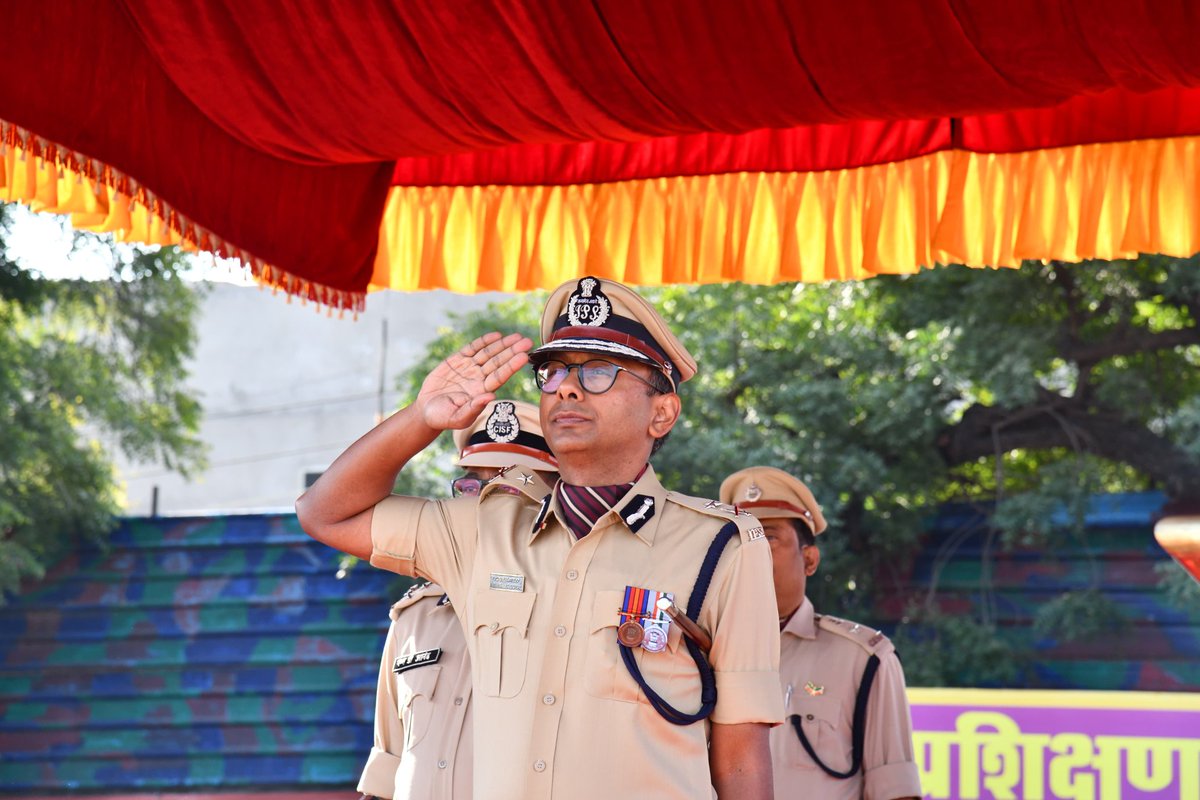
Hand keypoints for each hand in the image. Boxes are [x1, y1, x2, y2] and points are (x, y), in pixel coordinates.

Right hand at [415, 332, 531, 429]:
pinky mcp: (457, 360)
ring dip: (502, 344)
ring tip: (517, 337)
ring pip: (489, 353)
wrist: (426, 410)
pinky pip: (473, 348)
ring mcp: (469, 368)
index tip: (523, 356)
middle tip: (527, 341)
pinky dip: (483, 341)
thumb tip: (490, 397)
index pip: (500, 376)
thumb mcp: (457, 418)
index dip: (511, 366)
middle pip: (498, 362)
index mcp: (482, 392)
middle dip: (512, 351)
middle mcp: (479, 378)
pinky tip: (496, 336)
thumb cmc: (443, 418)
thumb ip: (473, 408)